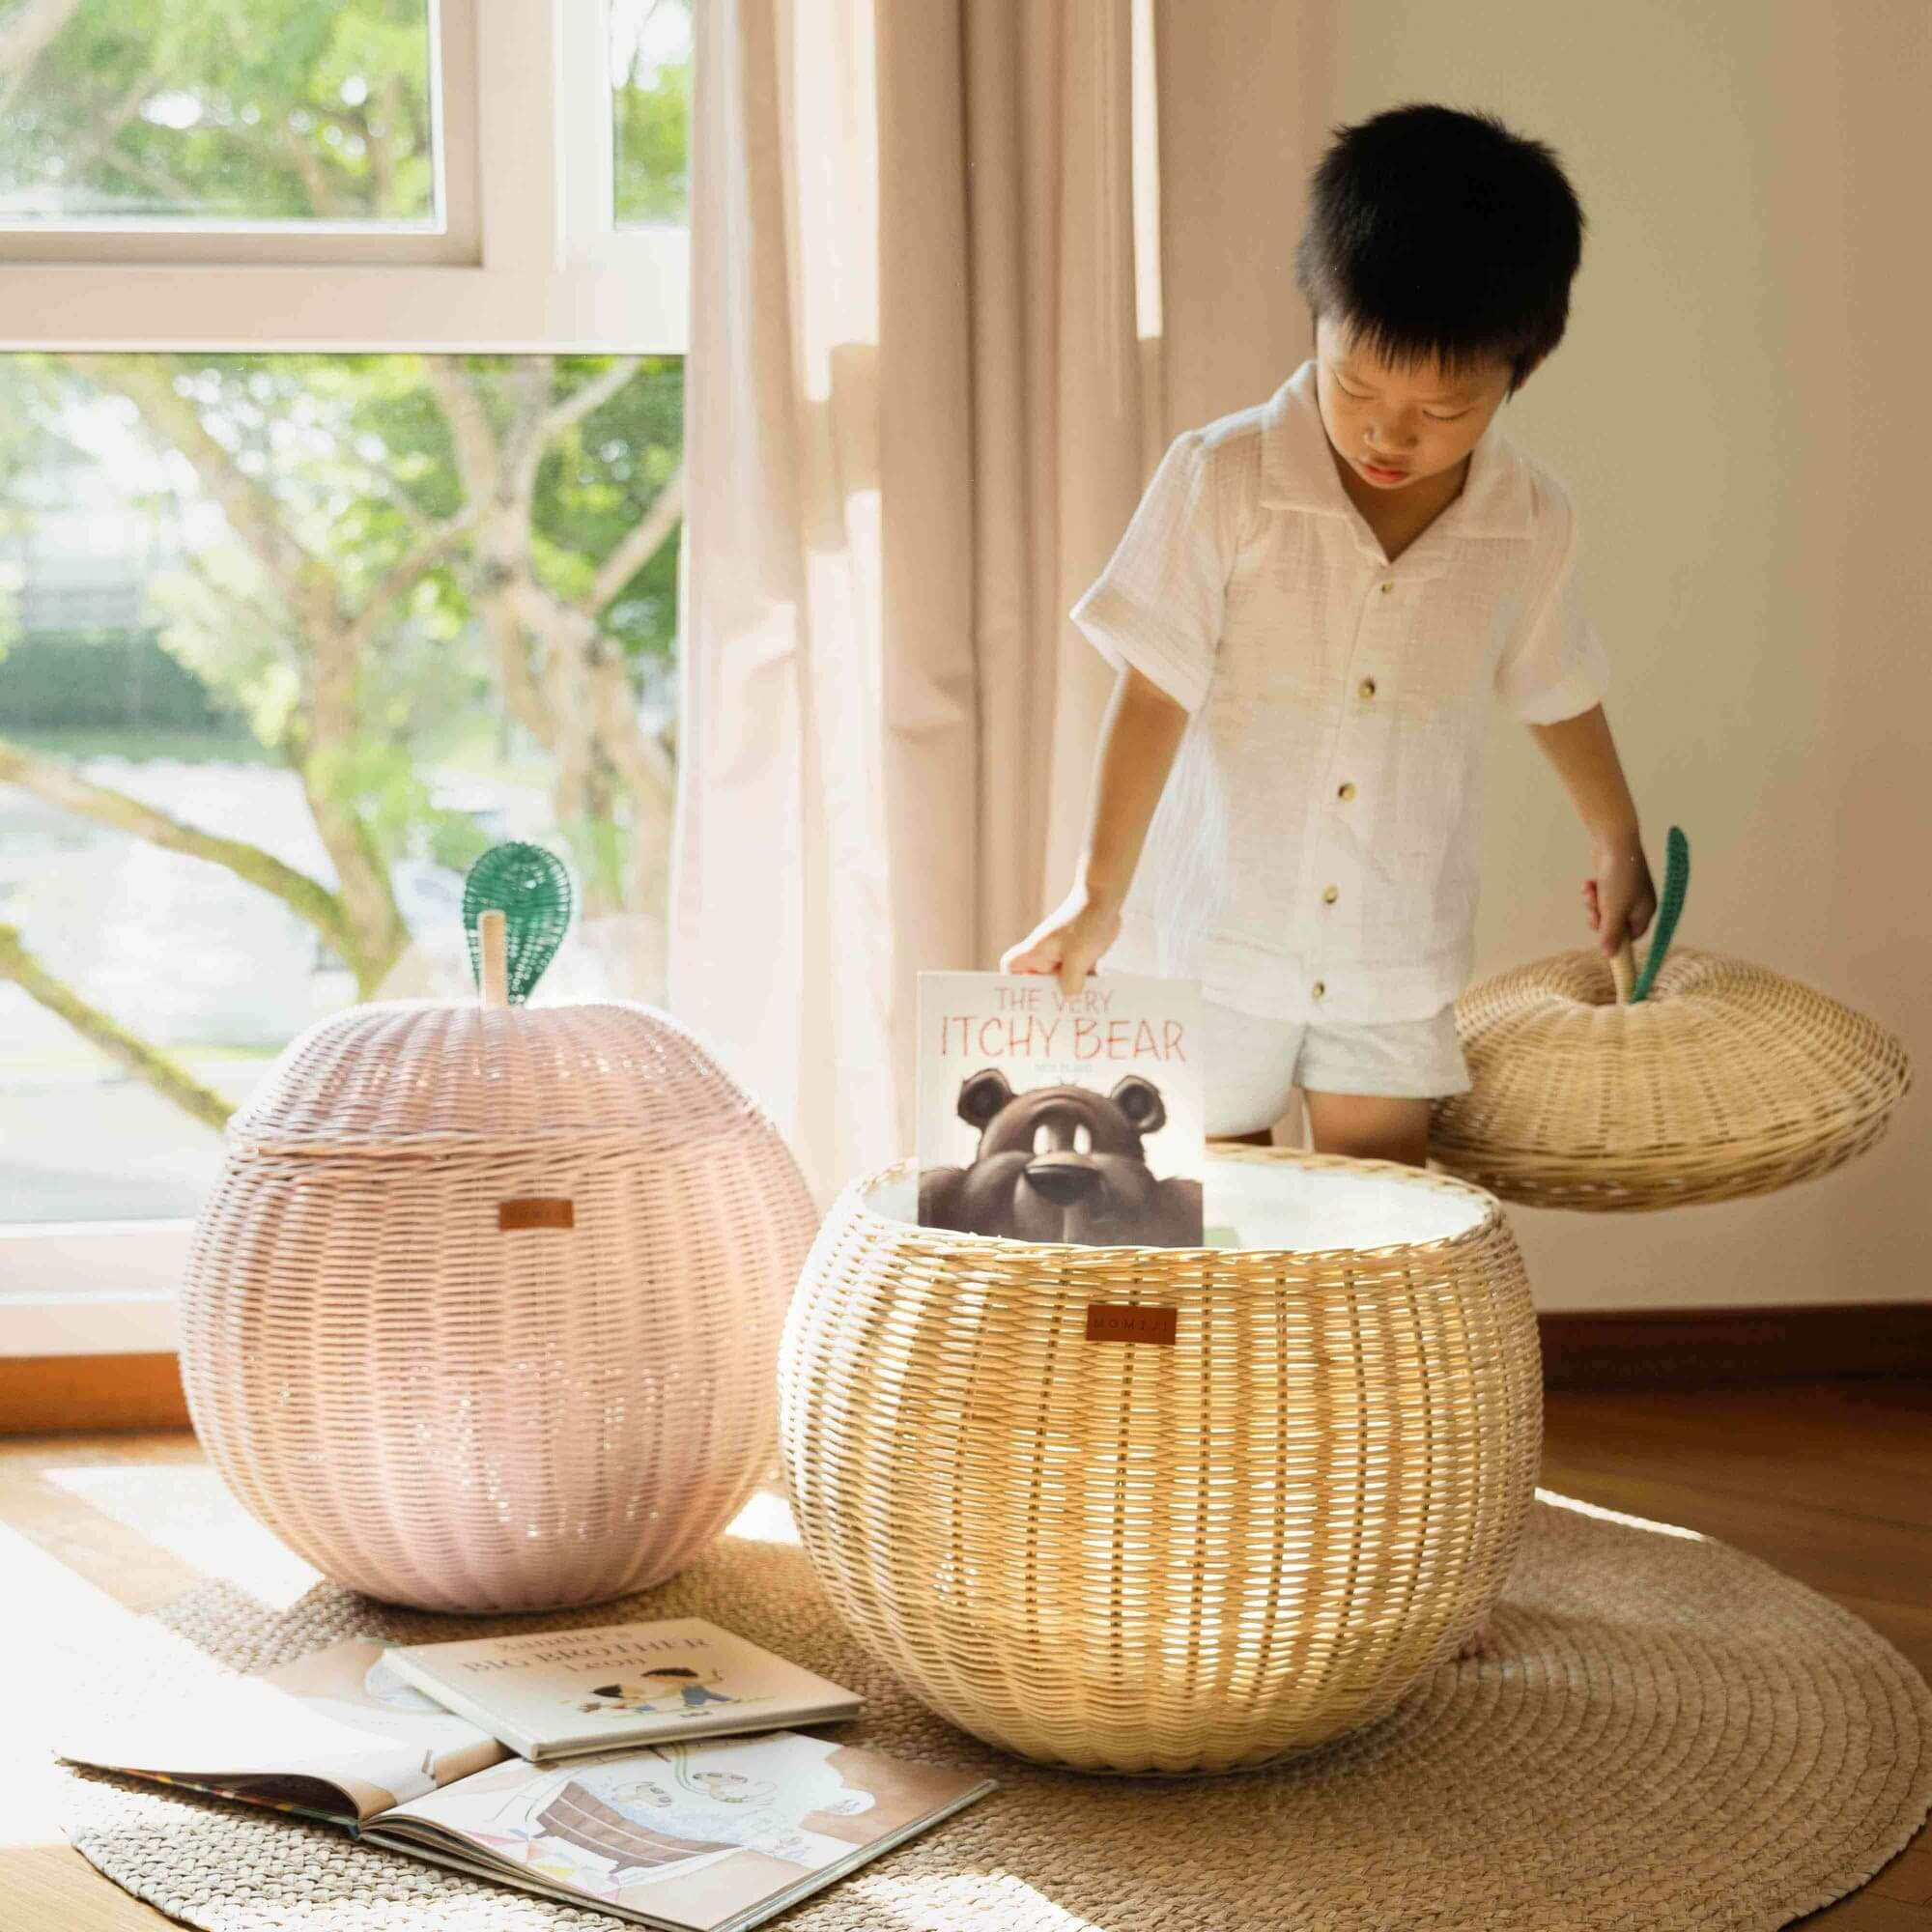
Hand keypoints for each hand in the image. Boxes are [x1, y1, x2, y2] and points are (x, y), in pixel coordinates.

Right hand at [999, 888, 1122, 996]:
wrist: (1104, 898)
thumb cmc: (1085, 924)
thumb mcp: (1078, 958)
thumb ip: (1071, 982)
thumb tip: (1069, 998)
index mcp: (1037, 952)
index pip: (1012, 967)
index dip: (1013, 983)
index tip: (1026, 998)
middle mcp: (1046, 954)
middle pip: (1040, 981)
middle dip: (1049, 996)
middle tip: (1060, 1013)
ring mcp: (1063, 953)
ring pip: (1062, 979)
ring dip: (1072, 992)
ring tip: (1082, 1007)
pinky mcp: (1080, 953)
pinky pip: (1080, 974)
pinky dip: (1087, 983)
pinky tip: (1098, 993)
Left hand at [1582, 829, 1656, 957]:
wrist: (1613, 841)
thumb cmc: (1619, 877)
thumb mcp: (1613, 910)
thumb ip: (1610, 934)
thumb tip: (1609, 956)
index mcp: (1645, 911)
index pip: (1631, 936)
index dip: (1616, 939)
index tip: (1601, 940)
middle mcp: (1638, 902)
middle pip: (1614, 924)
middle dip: (1600, 918)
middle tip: (1594, 911)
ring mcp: (1625, 891)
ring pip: (1603, 909)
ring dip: (1593, 903)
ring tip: (1591, 891)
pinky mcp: (1612, 881)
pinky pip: (1599, 894)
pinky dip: (1593, 890)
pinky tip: (1589, 883)